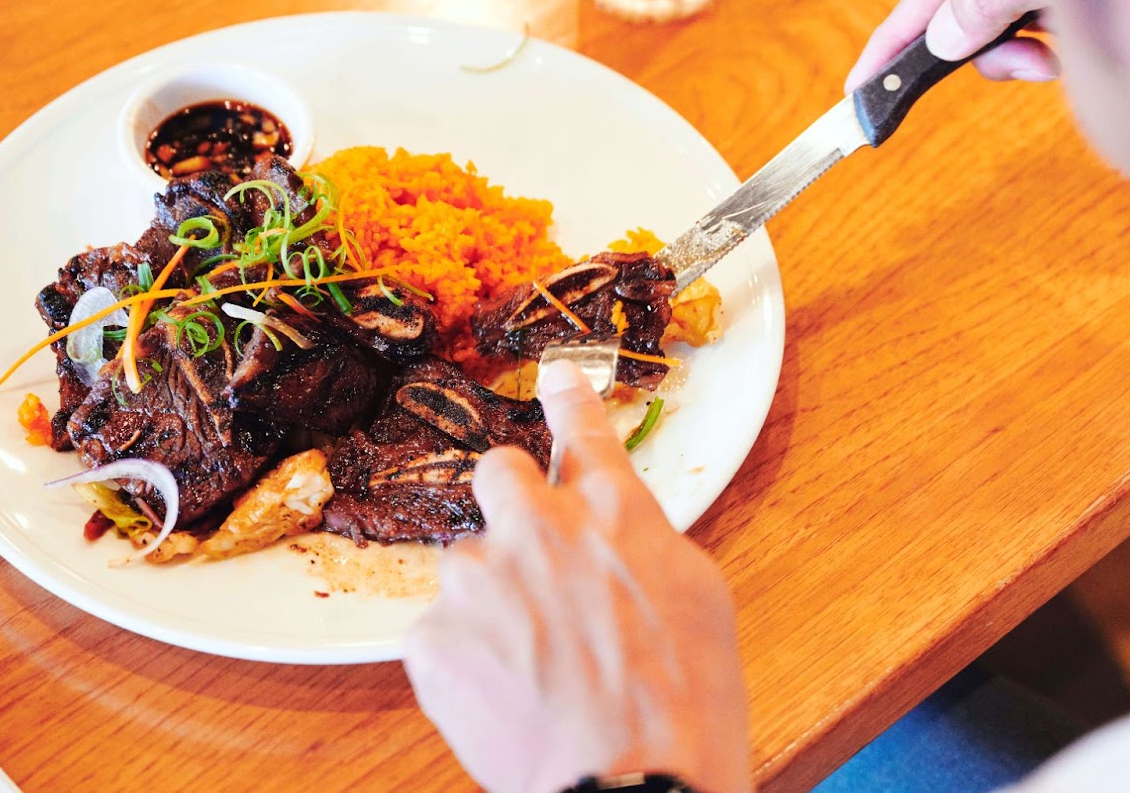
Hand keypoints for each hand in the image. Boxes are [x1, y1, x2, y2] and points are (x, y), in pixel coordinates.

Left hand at [404, 362, 752, 792]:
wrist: (634, 788)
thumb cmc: (685, 707)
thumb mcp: (698, 600)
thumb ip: (643, 543)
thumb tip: (617, 532)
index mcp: (614, 512)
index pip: (583, 428)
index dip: (567, 400)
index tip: (555, 378)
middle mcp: (538, 528)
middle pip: (496, 473)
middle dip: (509, 503)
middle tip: (530, 558)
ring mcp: (478, 581)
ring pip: (467, 565)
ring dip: (489, 600)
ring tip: (531, 669)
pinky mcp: (431, 639)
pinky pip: (439, 633)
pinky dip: (464, 662)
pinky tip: (507, 701)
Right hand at [845, 0, 1058, 89]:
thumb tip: (941, 39)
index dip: (894, 38)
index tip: (859, 86)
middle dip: (995, 42)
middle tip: (1035, 65)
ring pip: (1007, 6)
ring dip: (1033, 34)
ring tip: (1074, 36)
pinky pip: (1041, 0)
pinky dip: (1057, 22)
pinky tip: (1088, 19)